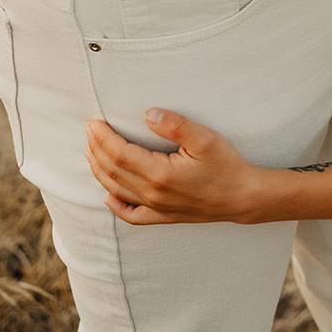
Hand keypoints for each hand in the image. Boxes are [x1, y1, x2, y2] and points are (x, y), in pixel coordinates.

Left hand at [85, 110, 260, 225]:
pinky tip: (107, 196)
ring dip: (99, 171)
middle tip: (89, 130)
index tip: (93, 122)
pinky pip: (132, 216)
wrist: (242, 197)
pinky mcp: (163, 216)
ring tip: (90, 152)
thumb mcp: (204, 138)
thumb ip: (175, 125)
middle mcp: (153, 194)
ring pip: (117, 191)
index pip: (119, 154)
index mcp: (160, 174)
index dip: (103, 138)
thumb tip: (147, 114)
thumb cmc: (226, 165)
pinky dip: (115, 206)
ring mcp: (157, 208)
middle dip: (97, 149)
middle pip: (113, 172)